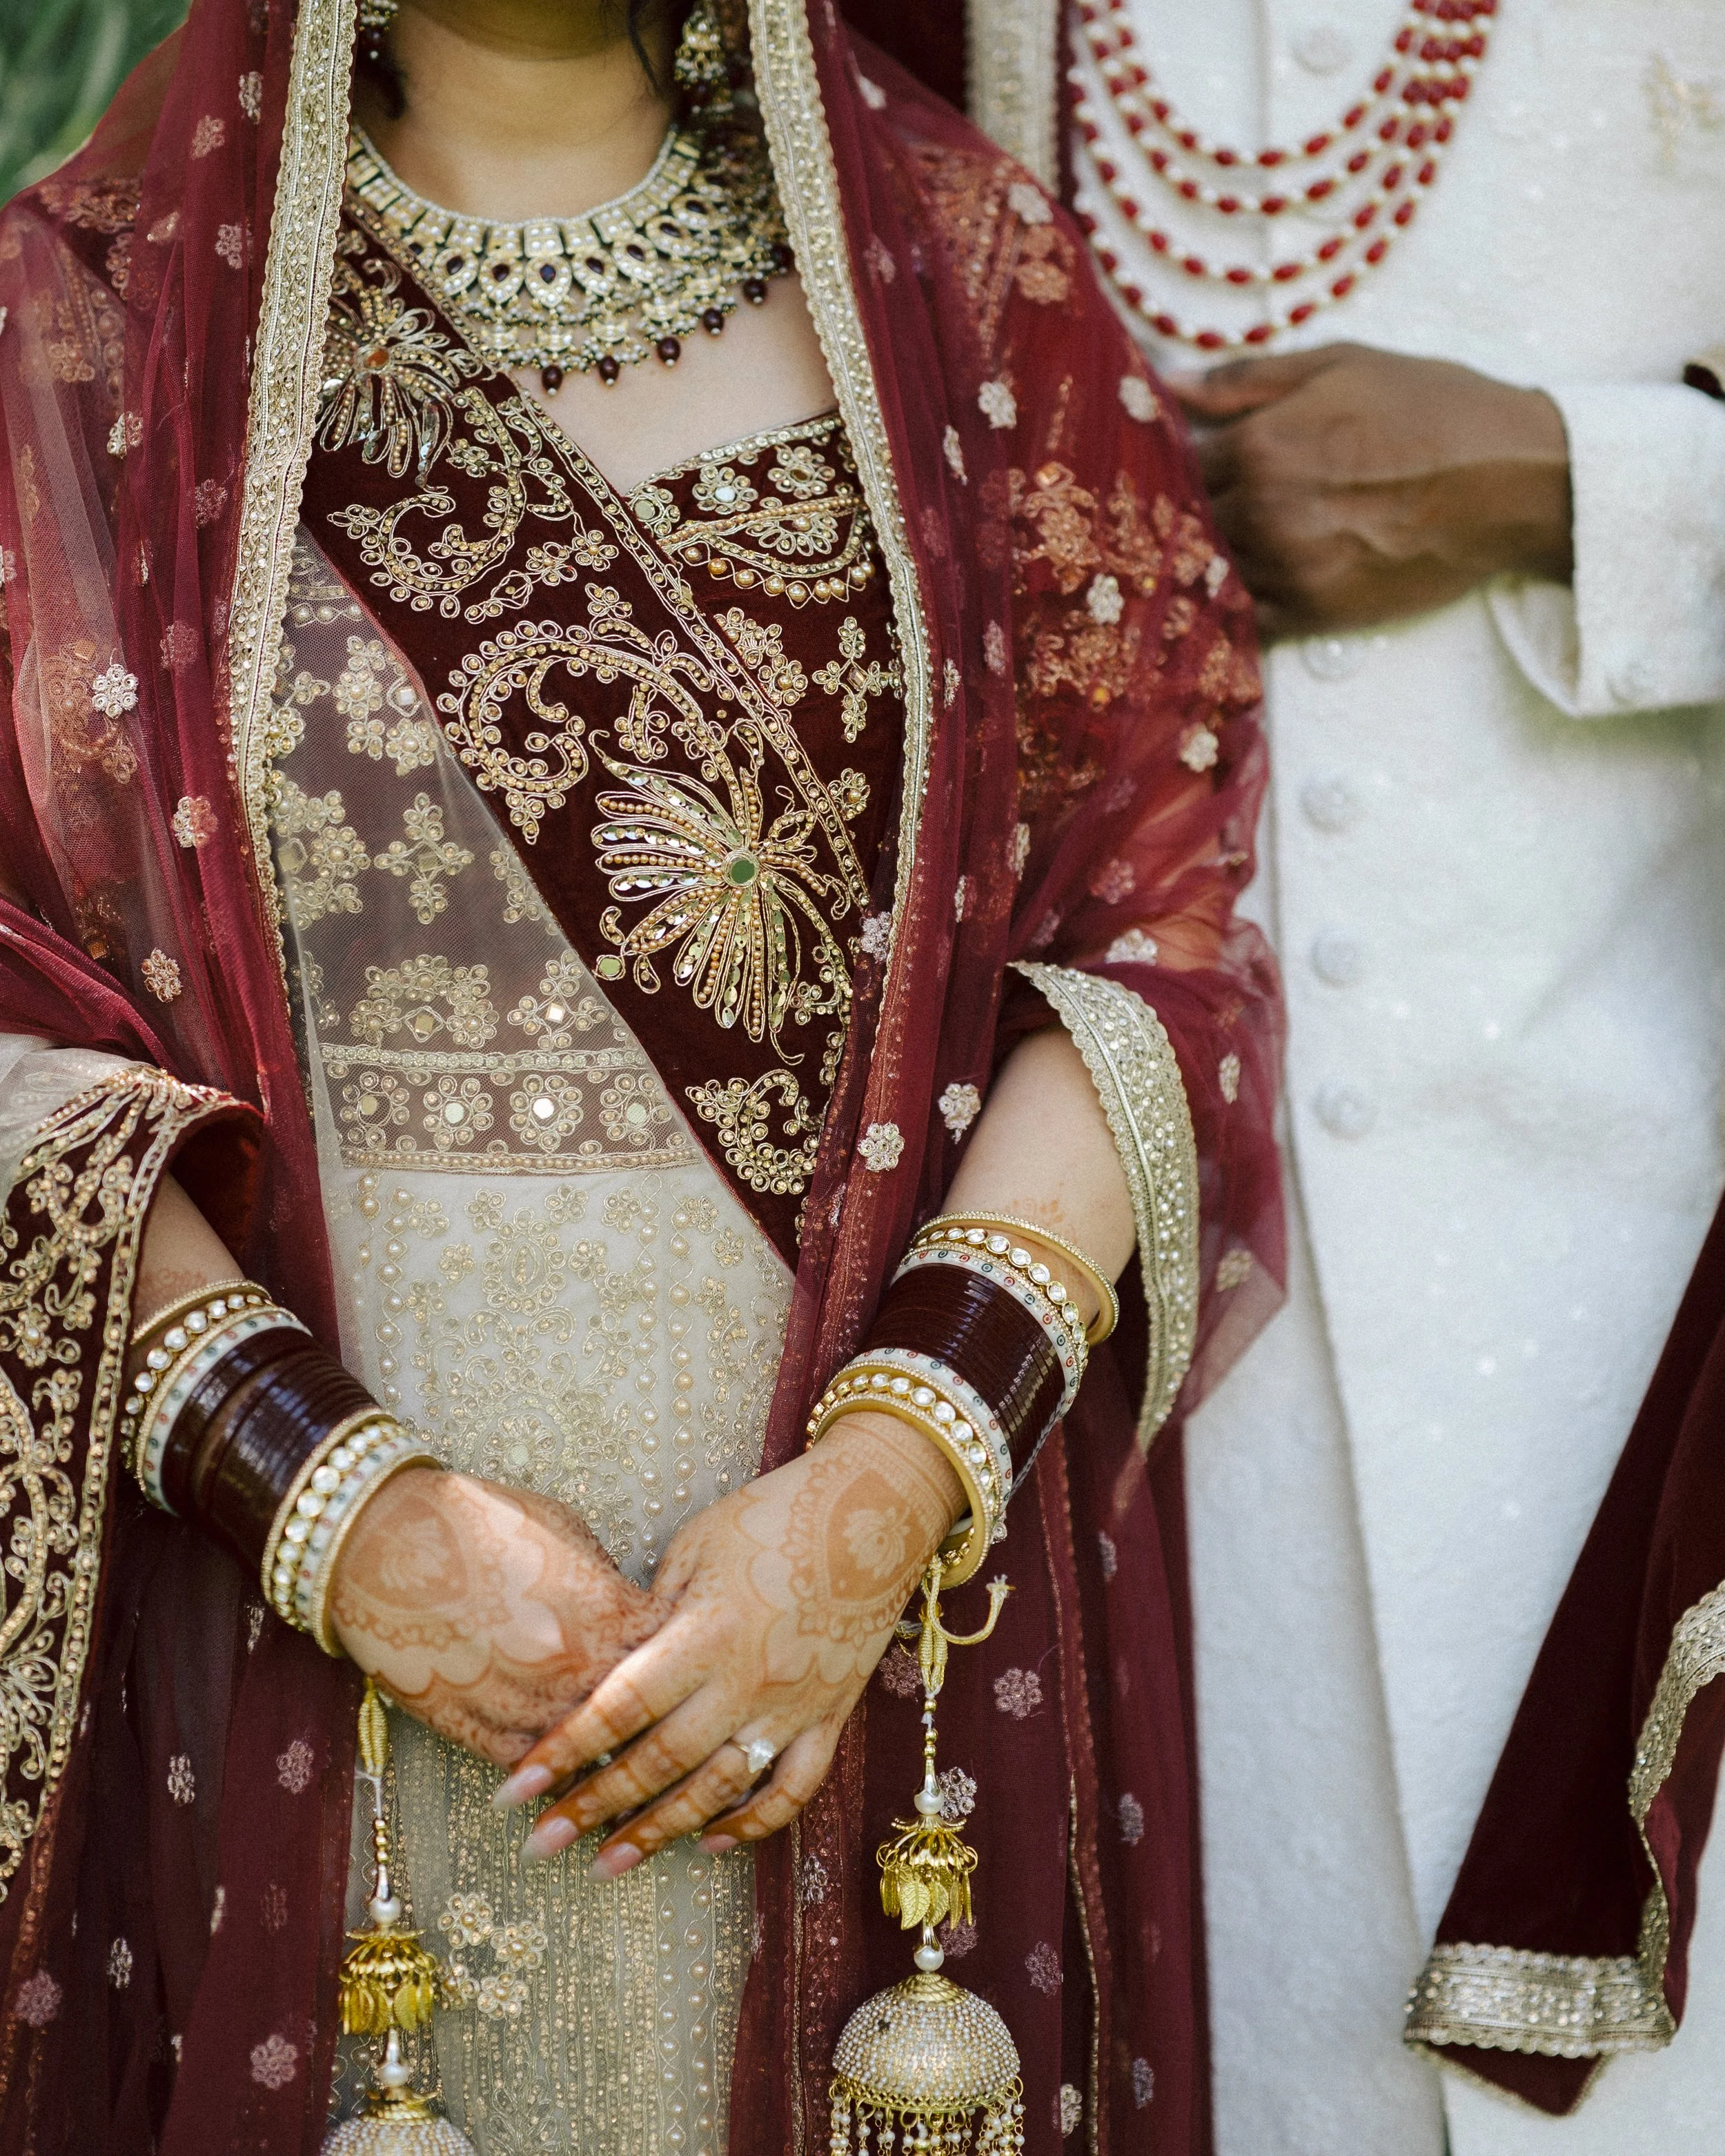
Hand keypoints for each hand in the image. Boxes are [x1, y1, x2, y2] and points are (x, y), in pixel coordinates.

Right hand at [328, 1468, 663, 1766]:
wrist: (376, 1540)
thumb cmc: (472, 1520)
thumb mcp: (560, 1529)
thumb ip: (604, 1579)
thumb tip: (630, 1610)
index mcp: (598, 1609)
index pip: (669, 1651)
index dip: (683, 1655)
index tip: (693, 1659)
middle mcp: (565, 1664)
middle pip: (636, 1713)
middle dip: (655, 1717)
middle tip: (680, 1731)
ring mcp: (516, 1701)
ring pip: (581, 1752)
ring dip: (604, 1758)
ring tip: (634, 1777)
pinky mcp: (467, 1726)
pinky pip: (523, 1763)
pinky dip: (545, 1770)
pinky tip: (563, 1774)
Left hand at [493, 1412, 962, 1874]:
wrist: (876, 1509)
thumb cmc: (774, 1513)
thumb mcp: (697, 1544)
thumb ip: (653, 1610)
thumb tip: (611, 1662)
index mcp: (705, 1632)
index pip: (619, 1708)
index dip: (562, 1752)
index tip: (513, 1792)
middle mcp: (747, 1681)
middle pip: (658, 1761)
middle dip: (593, 1806)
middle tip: (540, 1844)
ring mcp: (793, 1706)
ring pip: (718, 1790)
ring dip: (660, 1831)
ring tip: (607, 1865)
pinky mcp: (831, 1715)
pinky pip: (792, 1788)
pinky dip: (752, 1824)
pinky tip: (710, 1842)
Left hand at [1173, 343, 1573, 640]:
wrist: (1512, 482)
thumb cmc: (1431, 409)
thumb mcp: (1338, 365)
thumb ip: (1243, 379)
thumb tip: (1164, 381)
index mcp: (1261, 446)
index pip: (1179, 463)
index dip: (1176, 461)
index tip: (1182, 461)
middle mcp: (1263, 513)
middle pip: (1188, 521)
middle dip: (1189, 511)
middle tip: (1201, 501)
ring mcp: (1286, 570)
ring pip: (1210, 571)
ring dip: (1210, 556)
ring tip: (1232, 535)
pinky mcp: (1313, 615)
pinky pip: (1245, 618)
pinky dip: (1235, 603)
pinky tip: (1246, 582)